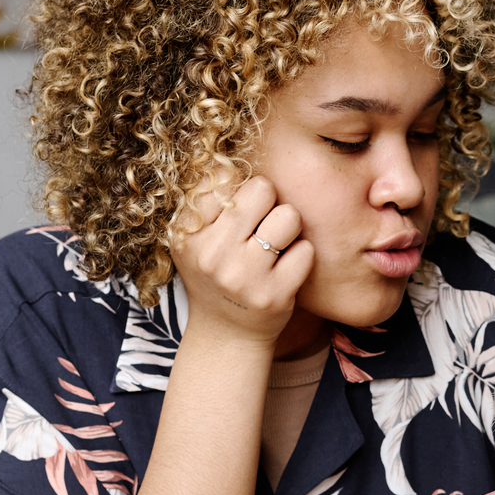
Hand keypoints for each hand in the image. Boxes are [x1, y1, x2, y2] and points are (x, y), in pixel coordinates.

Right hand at [170, 175, 315, 346]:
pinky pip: (306, 250)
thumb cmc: (216, 274)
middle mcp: (212, 254)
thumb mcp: (196, 238)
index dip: (240, 189)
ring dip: (289, 229)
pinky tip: (284, 271)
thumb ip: (208, 198)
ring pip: (289, 216)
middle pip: (263, 189)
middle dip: (269, 203)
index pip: (224, 176)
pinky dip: (301, 257)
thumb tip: (227, 158)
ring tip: (274, 247)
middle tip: (261, 227)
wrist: (226, 335)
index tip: (238, 211)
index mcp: (188, 233)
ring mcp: (244, 276)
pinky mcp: (274, 295)